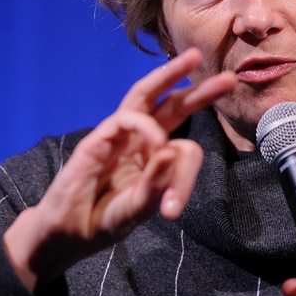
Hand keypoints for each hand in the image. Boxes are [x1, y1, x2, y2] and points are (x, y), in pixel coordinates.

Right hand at [4, 48, 236, 290]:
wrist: (65, 236)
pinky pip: (125, 118)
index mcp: (155, 156)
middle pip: (172, 104)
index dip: (186, 174)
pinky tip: (156, 140)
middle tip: (230, 78)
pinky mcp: (97, 139)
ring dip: (170, 75)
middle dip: (199, 90)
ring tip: (194, 59)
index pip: (184, 148)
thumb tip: (171, 150)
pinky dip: (144, 125)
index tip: (171, 209)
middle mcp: (139, 139)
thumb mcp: (140, 208)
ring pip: (145, 94)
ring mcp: (119, 135)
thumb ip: (158, 184)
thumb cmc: (104, 219)